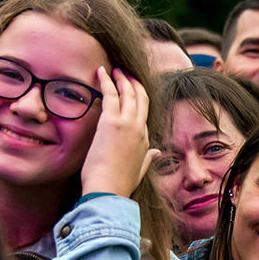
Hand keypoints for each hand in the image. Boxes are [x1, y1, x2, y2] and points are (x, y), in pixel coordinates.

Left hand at [80, 67, 156, 197]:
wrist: (108, 190)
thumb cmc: (119, 184)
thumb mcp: (139, 170)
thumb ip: (148, 158)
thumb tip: (157, 152)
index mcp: (145, 140)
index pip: (143, 114)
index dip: (138, 100)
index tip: (130, 91)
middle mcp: (139, 128)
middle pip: (141, 98)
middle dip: (134, 83)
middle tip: (125, 73)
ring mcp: (127, 123)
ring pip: (128, 93)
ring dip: (122, 78)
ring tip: (115, 69)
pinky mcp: (111, 121)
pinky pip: (110, 94)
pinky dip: (106, 80)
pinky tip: (101, 71)